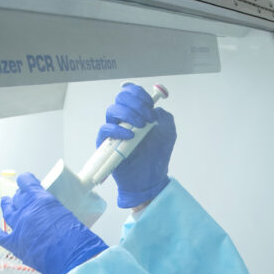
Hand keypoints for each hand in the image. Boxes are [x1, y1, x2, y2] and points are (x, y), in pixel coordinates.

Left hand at [0, 172, 108, 273]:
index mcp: (41, 200)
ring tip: (6, 202)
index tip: (28, 181)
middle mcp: (26, 210)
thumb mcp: (68, 214)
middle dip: (20, 196)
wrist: (74, 258)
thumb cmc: (78, 238)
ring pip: (7, 211)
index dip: (27, 181)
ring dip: (6, 206)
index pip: (27, 183)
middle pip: (18, 198)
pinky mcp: (15, 244)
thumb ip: (55, 211)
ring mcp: (19, 227)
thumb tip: (52, 215)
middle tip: (23, 197)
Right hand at [96, 83, 176, 207]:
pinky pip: (106, 129)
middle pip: (121, 98)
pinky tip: (130, 135)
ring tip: (141, 126)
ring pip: (113, 110)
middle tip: (148, 117)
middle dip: (136, 103)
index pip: (131, 93)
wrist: (150, 179)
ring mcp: (115, 130)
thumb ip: (165, 118)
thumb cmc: (157, 156)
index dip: (139, 93)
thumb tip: (156, 109)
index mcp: (137, 113)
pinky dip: (117, 129)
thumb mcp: (168, 134)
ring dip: (128, 114)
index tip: (150, 103)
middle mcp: (124, 119)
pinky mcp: (106, 143)